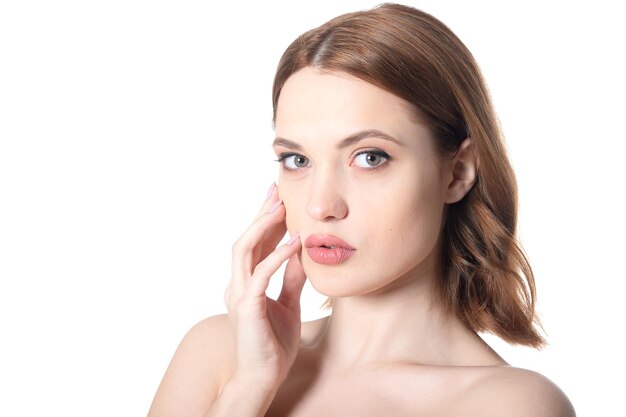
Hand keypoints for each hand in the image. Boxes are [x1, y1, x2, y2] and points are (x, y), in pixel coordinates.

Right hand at [224, 183, 305, 390]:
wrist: (264, 378)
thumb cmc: (274, 345)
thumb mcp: (289, 305)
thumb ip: (292, 280)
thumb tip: (302, 254)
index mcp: (247, 284)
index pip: (255, 245)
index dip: (265, 220)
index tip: (279, 198)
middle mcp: (238, 285)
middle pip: (246, 239)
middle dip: (261, 214)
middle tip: (276, 190)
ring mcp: (239, 295)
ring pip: (244, 250)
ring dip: (263, 227)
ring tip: (281, 208)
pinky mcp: (246, 307)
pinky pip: (260, 275)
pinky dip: (277, 256)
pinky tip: (294, 243)